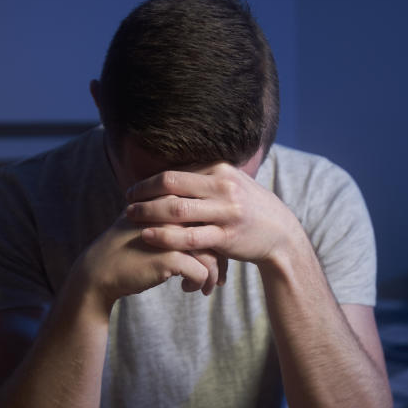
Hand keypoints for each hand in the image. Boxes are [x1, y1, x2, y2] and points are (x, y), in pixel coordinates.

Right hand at [71, 216, 221, 314]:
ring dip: (212, 274)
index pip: (207, 214)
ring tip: (207, 286)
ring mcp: (171, 234)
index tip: (217, 255)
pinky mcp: (169, 257)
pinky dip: (199, 283)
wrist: (99, 271)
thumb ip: (176, 216)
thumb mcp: (151, 222)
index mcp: (170, 199)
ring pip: (212, 254)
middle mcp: (173, 212)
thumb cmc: (129, 248)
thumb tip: (210, 224)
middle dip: (221, 258)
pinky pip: (201, 272)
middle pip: (214, 233)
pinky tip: (188, 289)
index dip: (216, 236)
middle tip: (219, 277)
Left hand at [124, 163, 303, 267]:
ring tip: (130, 217)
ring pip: (178, 210)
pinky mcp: (227, 237)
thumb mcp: (231, 185)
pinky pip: (190, 237)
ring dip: (149, 213)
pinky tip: (148, 236)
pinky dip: (166, 236)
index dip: (150, 181)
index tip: (134, 189)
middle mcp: (224, 187)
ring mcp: (226, 212)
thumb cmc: (248, 209)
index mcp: (221, 170)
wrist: (281, 234)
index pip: (177, 172)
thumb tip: (171, 174)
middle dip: (144, 192)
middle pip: (172, 184)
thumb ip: (204, 179)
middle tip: (126, 201)